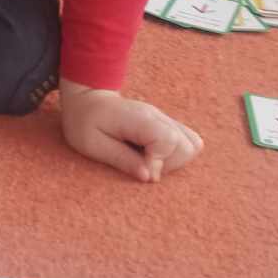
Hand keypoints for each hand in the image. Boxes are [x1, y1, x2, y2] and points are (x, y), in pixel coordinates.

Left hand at [59, 80, 201, 182]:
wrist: (87, 100)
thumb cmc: (85, 122)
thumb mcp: (93, 144)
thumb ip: (122, 159)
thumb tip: (150, 177)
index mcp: (140, 118)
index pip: (169, 140)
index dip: (159, 162)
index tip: (141, 171)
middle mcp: (158, 117)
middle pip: (189, 145)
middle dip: (169, 165)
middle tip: (143, 166)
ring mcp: (164, 120)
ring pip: (193, 144)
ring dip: (174, 161)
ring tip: (147, 161)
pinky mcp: (165, 125)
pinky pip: (186, 141)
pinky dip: (175, 155)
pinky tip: (152, 156)